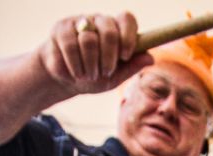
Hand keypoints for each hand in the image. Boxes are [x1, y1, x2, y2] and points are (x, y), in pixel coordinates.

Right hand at [39, 12, 153, 95]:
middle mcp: (99, 22)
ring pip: (88, 40)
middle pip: (109, 31)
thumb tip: (151, 58)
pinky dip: (73, 65)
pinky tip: (73, 74)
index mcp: (116, 30)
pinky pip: (69, 45)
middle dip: (108, 57)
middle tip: (104, 73)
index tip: (125, 56)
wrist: (64, 80)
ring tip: (87, 76)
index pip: (127, 19)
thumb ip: (131, 68)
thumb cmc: (93, 77)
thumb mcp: (114, 78)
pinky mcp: (61, 28)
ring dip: (89, 65)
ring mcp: (80, 22)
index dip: (128, 36)